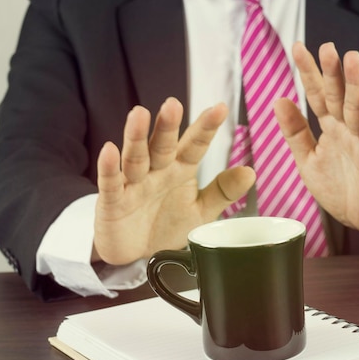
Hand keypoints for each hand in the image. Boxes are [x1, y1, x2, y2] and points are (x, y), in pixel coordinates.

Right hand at [94, 98, 254, 264]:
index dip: (206, 128)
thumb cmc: (168, 225)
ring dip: (136, 137)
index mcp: (180, 170)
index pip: (195, 145)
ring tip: (140, 115)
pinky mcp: (112, 201)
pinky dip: (108, 167)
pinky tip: (109, 149)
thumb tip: (251, 171)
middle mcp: (156, 171)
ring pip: (135, 157)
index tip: (221, 109)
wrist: (136, 254)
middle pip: (163, 145)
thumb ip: (223, 191)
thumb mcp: (201, 211)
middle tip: (174, 104)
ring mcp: (133, 184)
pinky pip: (109, 183)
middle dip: (167, 125)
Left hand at [275, 42, 358, 245]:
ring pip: (358, 109)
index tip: (297, 47)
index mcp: (329, 128)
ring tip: (351, 59)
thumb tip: (279, 99)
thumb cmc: (338, 188)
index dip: (308, 73)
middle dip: (333, 72)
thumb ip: (295, 132)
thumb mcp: (307, 160)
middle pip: (338, 96)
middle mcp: (346, 130)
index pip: (317, 96)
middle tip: (327, 46)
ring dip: (356, 85)